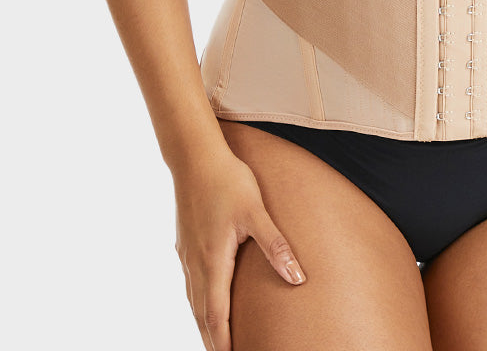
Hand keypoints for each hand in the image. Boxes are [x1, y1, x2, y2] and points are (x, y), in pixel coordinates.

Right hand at [172, 147, 306, 350]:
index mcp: (213, 261)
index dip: (225, 342)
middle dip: (213, 340)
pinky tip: (203, 301)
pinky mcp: (184, 243)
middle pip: (201, 315)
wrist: (195, 157)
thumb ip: (276, 246)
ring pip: (193, 300)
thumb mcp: (256, 212)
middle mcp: (195, 263)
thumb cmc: (228, 181)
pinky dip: (197, 303)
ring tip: (215, 341)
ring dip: (204, 324)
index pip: (217, 315)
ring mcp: (186, 253)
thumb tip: (298, 278)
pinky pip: (189, 284)